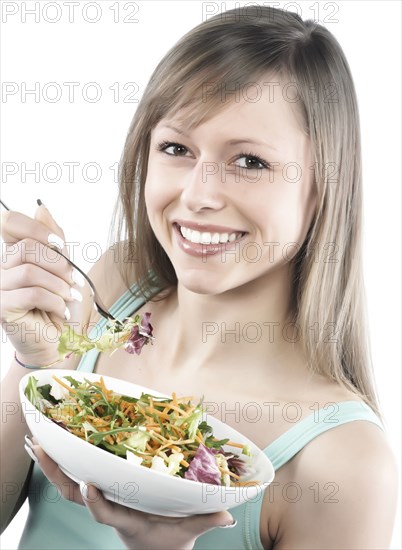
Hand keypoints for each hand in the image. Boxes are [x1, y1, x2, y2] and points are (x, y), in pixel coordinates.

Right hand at [1, 203, 84, 365]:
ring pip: (29, 271)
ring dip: (58, 285)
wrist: (58, 340)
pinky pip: (32, 294)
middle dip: (58, 264)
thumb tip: (41, 209)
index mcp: (14, 253)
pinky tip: (60, 311)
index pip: (10, 222)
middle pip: (26, 247)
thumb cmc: (60, 304)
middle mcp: (2, 267)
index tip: (60, 245)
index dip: (37, 229)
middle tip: (72, 281)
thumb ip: (54, 240)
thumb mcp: (64, 268)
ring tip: (68, 298)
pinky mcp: (2, 307)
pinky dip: (54, 302)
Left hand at [29, 442, 235, 549]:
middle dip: (56, 473)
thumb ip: (206, 520)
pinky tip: (53, 443)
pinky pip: (77, 475)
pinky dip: (63, 462)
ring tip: (36, 439)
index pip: (106, 513)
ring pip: (69, 484)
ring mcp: (102, 497)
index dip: (95, 501)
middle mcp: (109, 506)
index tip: (87, 485)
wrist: (156, 544)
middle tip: (38, 446)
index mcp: (127, 518)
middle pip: (74, 493)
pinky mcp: (103, 489)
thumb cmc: (171, 535)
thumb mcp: (189, 528)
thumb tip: (227, 514)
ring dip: (52, 464)